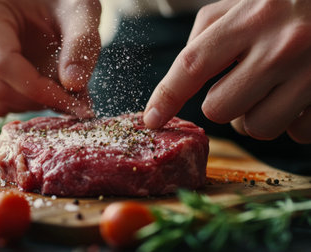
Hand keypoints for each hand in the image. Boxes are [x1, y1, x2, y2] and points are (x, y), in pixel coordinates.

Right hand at [0, 0, 100, 117]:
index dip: (40, 90)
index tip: (75, 102)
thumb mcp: (77, 11)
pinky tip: (36, 83)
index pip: (3, 66)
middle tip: (75, 99)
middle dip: (40, 100)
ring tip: (56, 84)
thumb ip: (80, 43)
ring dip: (31, 103)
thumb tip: (74, 85)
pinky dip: (19, 103)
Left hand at [143, 0, 310, 143]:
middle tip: (239, 85)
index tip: (151, 119)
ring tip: (268, 92)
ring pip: (256, 127)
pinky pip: (296, 134)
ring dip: (253, 117)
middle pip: (220, 109)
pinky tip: (298, 98)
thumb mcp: (241, 3)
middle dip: (222, 104)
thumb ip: (207, 34)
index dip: (166, 96)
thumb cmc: (283, 2)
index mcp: (250, 19)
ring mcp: (310, 74)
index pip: (192, 65)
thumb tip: (184, 76)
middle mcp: (279, 48)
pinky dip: (291, 123)